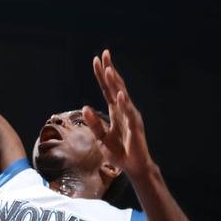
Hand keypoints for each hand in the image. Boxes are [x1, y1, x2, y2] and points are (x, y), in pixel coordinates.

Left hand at [82, 49, 153, 181]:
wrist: (134, 166)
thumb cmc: (119, 152)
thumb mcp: (101, 138)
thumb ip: (94, 124)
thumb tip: (84, 108)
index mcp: (115, 111)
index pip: (106, 89)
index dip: (101, 75)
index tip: (96, 60)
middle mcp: (124, 110)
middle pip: (115, 87)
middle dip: (109, 71)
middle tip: (104, 54)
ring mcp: (131, 117)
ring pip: (122, 96)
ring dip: (115, 83)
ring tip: (108, 70)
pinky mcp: (136, 127)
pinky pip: (129, 113)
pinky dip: (124, 104)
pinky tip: (119, 95)